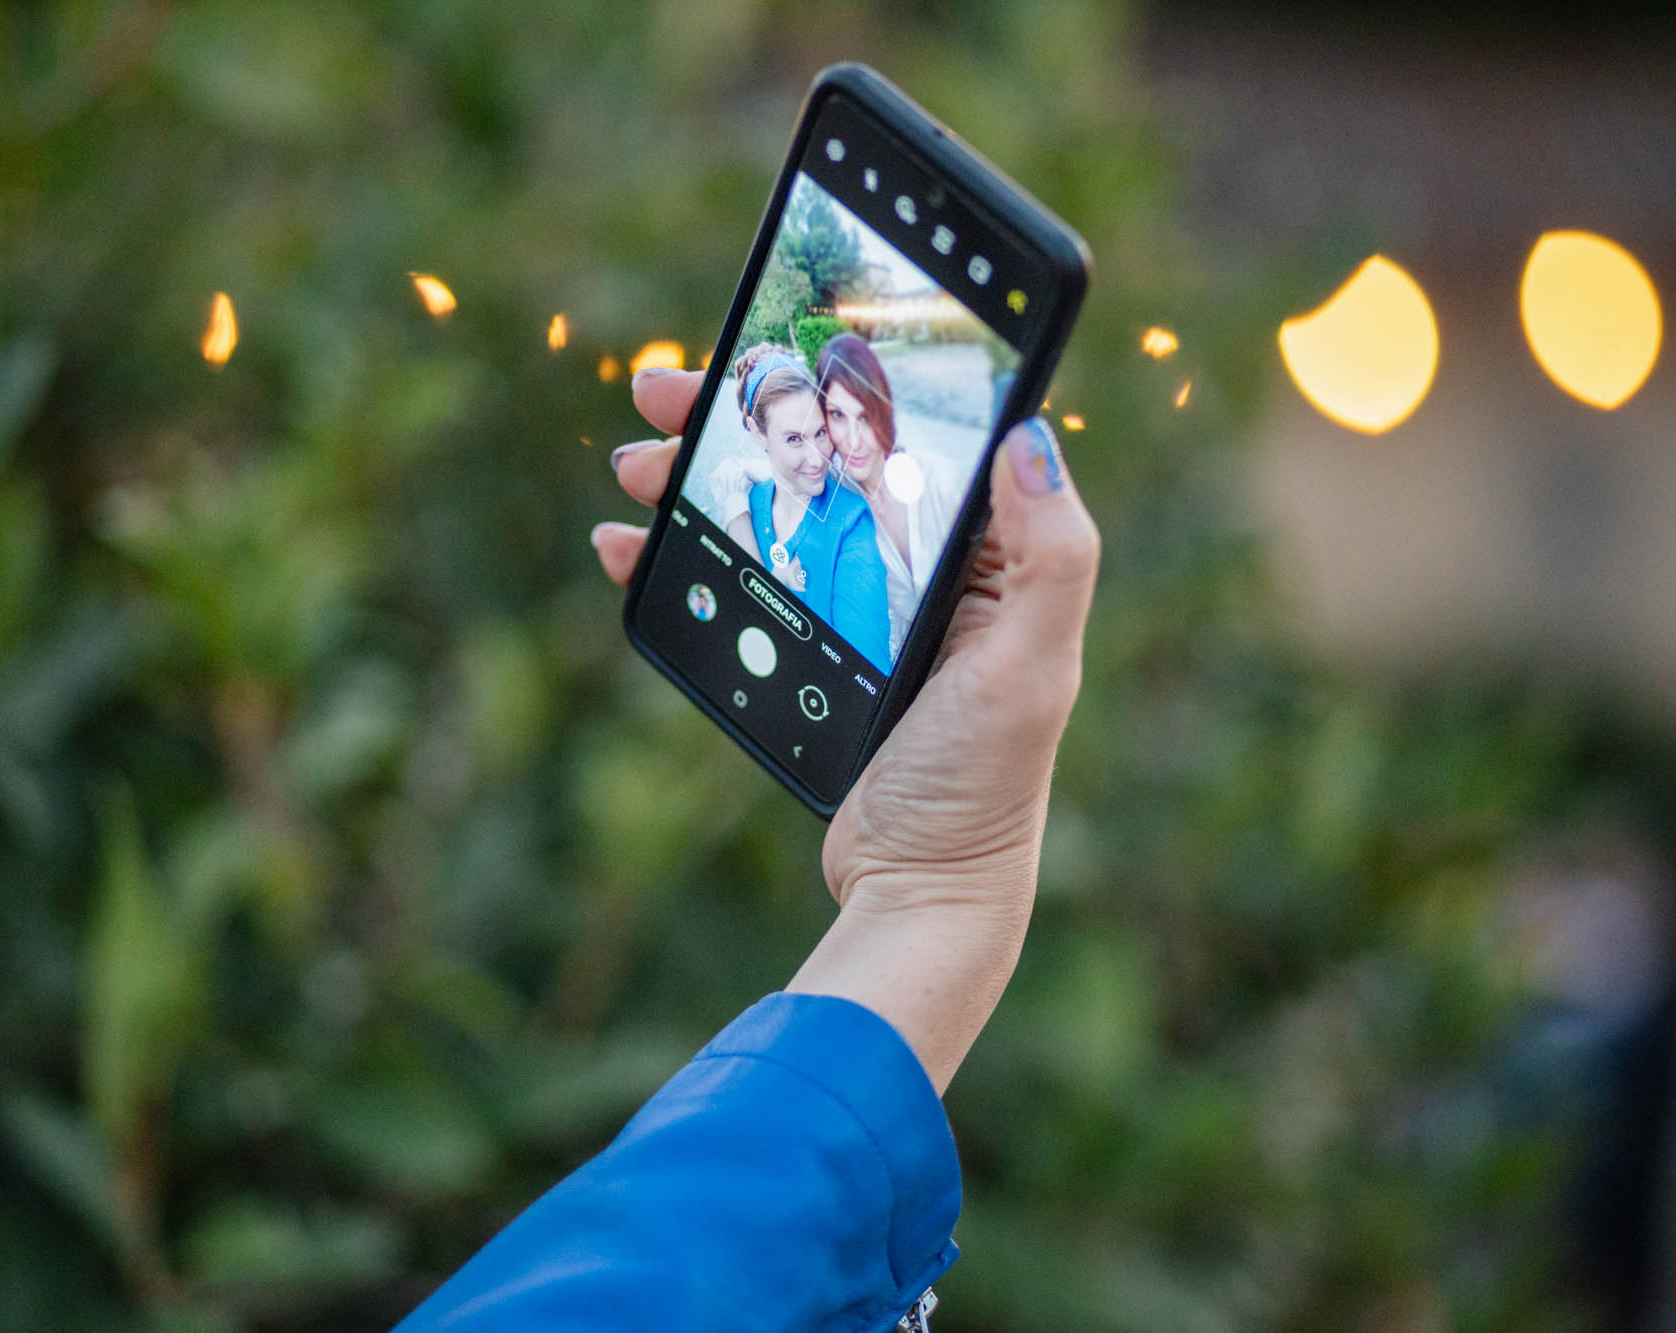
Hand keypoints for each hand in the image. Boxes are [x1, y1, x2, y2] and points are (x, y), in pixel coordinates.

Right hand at [594, 370, 1098, 1091]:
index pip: (901, 430)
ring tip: (633, 468)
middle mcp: (922, 562)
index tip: (759, 350)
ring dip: (696, 477)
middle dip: (737, 417)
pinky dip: (684, 555)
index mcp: (982, 549)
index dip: (828, 380)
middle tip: (658, 392)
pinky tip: (627, 548)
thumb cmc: (983, 785)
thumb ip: (1048, 557)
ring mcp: (860, 603)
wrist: (920, 889)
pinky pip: (740, 578)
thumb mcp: (1029, 669)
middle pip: (820, 456)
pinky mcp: (812, 647)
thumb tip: (1031, 435)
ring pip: (770, 508)